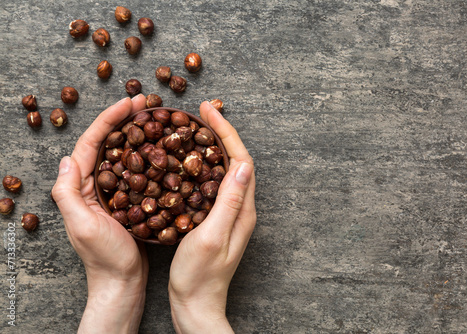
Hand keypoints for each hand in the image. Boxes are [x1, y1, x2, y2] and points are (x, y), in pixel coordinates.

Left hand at [51, 96, 148, 333]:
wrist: (123, 282)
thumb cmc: (104, 258)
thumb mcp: (81, 225)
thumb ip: (67, 192)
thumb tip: (66, 159)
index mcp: (79, 186)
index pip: (91, 143)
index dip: (109, 119)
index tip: (130, 102)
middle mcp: (94, 184)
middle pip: (108, 142)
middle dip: (124, 119)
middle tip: (146, 102)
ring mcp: (112, 191)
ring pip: (124, 153)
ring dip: (137, 132)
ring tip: (155, 117)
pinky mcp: (128, 199)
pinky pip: (137, 170)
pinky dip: (147, 155)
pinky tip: (162, 148)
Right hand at [168, 102, 255, 332]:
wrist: (196, 304)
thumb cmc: (200, 276)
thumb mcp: (212, 236)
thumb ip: (229, 201)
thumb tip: (244, 164)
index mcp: (242, 210)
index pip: (241, 160)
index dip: (226, 133)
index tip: (208, 112)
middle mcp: (241, 208)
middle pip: (236, 160)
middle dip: (221, 133)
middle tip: (202, 112)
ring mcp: (230, 214)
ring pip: (225, 170)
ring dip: (213, 146)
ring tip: (197, 128)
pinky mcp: (217, 219)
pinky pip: (213, 183)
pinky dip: (203, 165)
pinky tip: (189, 160)